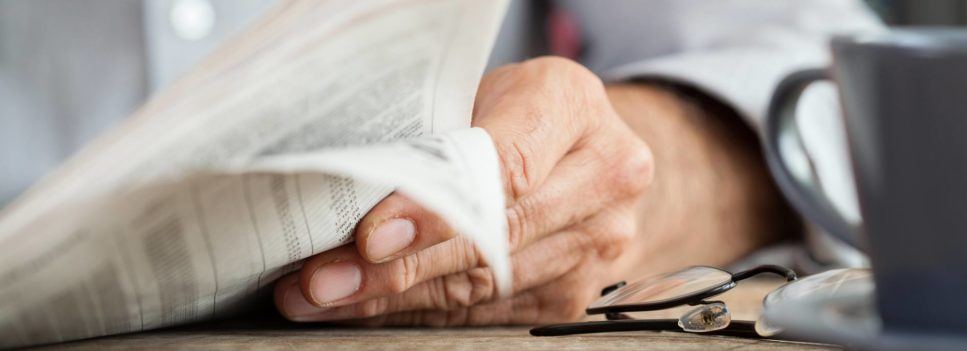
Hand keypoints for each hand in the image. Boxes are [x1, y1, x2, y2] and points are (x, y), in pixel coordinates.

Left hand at [273, 57, 655, 324]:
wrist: (586, 150)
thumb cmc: (516, 111)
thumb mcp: (479, 92)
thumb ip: (435, 137)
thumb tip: (347, 194)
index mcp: (573, 105)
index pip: (503, 168)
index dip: (434, 208)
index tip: (371, 236)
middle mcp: (605, 176)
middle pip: (495, 237)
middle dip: (400, 265)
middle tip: (326, 278)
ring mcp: (598, 243)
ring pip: (486, 285)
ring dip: (399, 296)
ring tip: (330, 295)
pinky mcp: (575, 295)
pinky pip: (488, 314)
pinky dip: (422, 313)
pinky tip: (371, 305)